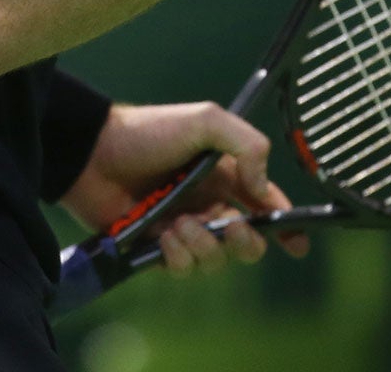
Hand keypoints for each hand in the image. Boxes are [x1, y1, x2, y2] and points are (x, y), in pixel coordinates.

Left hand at [59, 102, 310, 277]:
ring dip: (204, 246)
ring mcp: (183, 229)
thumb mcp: (205, 121)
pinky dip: (178, 257)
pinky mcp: (156, 250)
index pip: (265, 205)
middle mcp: (208, 204)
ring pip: (215, 260)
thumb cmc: (149, 132)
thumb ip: (246, 145)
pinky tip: (163, 235)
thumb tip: (264, 189)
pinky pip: (182, 268)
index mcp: (225, 175)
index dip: (285, 227)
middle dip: (245, 241)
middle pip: (246, 243)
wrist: (93, 153)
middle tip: (230, 226)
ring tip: (179, 224)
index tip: (297, 245)